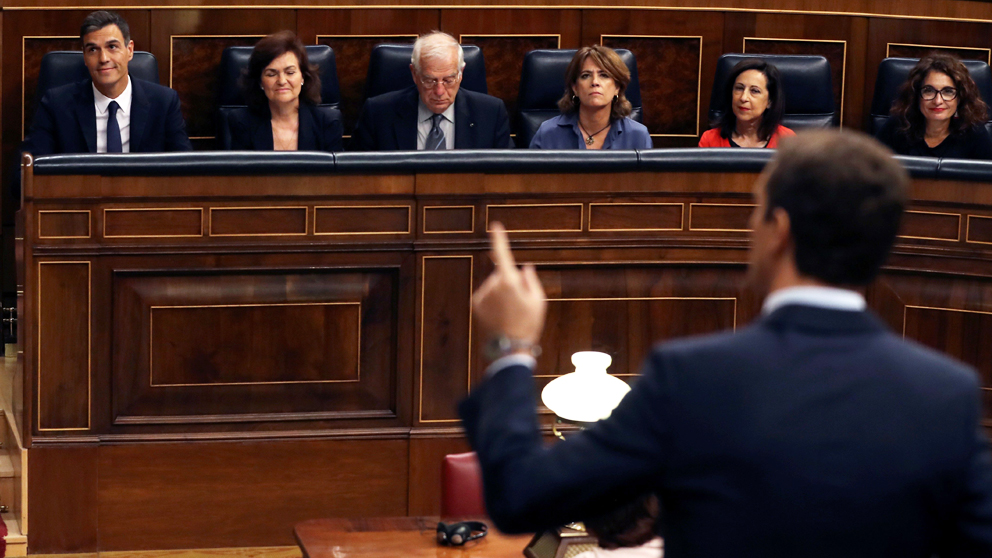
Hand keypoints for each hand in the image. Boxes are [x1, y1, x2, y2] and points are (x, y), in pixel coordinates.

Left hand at [473, 222, 546, 348]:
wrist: (509, 348)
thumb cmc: (528, 324)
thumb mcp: (538, 301)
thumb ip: (531, 280)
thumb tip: (525, 267)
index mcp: (509, 281)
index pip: (502, 255)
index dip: (499, 239)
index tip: (495, 226)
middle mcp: (492, 285)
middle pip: (502, 274)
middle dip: (510, 282)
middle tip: (520, 303)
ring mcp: (482, 295)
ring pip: (494, 286)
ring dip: (501, 293)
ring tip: (510, 312)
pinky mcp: (476, 304)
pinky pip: (486, 295)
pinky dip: (493, 300)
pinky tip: (500, 314)